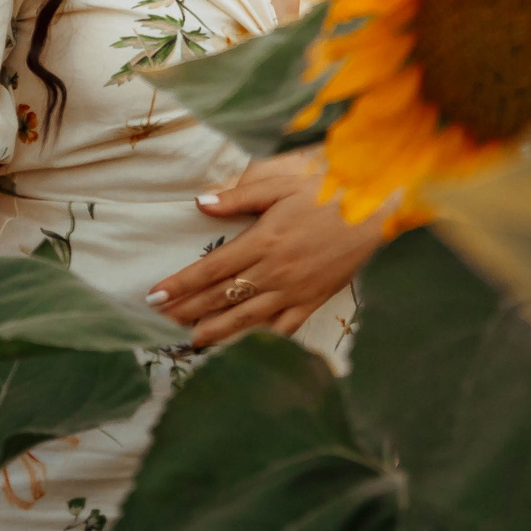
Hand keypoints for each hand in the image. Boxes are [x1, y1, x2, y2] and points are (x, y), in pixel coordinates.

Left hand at [148, 150, 391, 346]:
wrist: (375, 211)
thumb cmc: (327, 191)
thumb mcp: (280, 185)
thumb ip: (239, 196)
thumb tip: (202, 203)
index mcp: (262, 241)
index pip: (210, 268)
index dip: (180, 284)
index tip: (154, 295)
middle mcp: (274, 272)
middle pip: (221, 297)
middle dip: (188, 310)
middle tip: (160, 320)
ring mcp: (294, 291)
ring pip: (246, 318)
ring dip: (216, 330)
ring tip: (191, 340)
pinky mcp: (314, 301)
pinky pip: (283, 327)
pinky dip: (262, 338)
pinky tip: (244, 345)